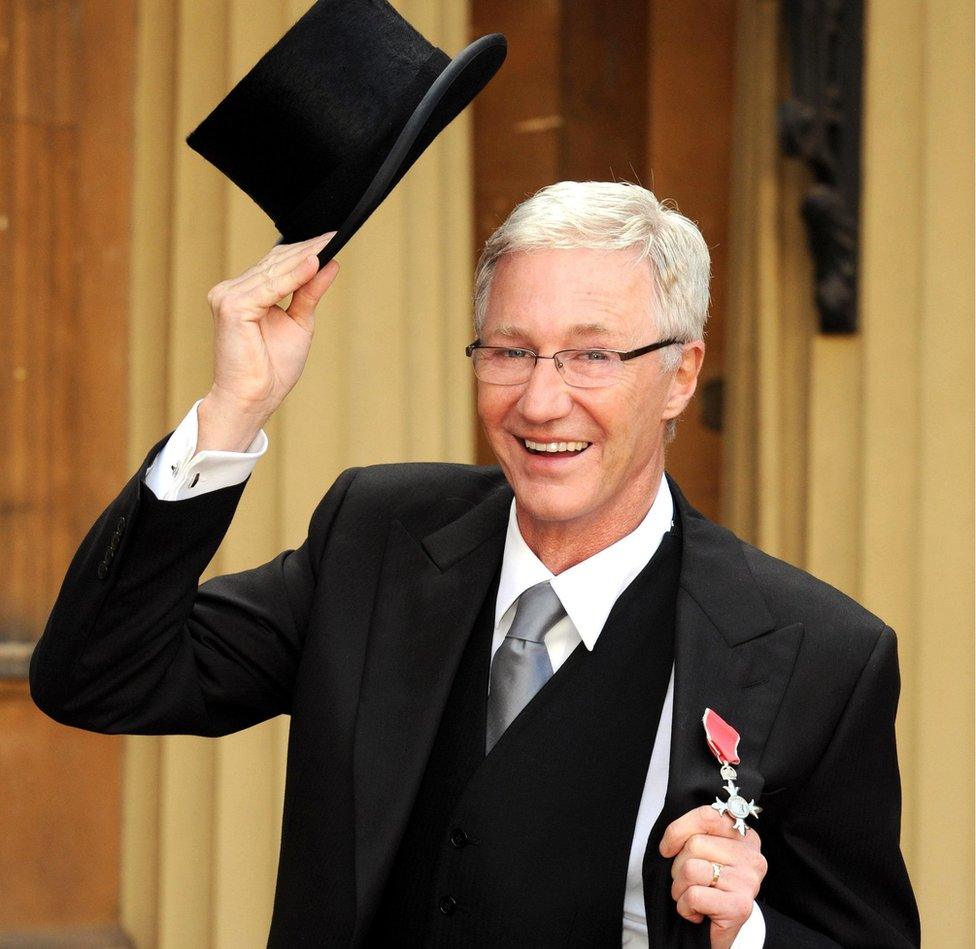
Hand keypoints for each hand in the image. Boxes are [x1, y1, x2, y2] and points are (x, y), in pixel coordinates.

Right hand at [205, 232, 340, 421]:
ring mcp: (229, 297)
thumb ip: (309, 292)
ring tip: (328, 246)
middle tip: (333, 236)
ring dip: (303, 258)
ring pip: (273, 271)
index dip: (303, 251)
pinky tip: (313, 264)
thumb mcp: (299, 323)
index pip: (275, 264)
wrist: (254, 398)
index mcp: (244, 294)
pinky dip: (293, 275)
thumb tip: (329, 264)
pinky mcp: (232, 306)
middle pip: (274, 263)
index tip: (330, 239)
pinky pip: (270, 286)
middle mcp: (231, 291)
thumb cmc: (272, 369)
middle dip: (306, 250)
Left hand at [659, 805, 767, 948]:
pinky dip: (685, 907)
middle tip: (689, 883)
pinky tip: (698, 912)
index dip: (678, 830)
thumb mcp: (703, 854)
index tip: (667, 848)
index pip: (707, 816)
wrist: (718, 932)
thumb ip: (694, 836)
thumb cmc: (707, 888)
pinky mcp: (740, 907)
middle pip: (695, 844)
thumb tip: (669, 841)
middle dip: (678, 866)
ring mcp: (748, 882)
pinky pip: (694, 895)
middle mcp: (752, 857)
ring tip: (692, 897)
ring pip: (691, 869)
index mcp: (744, 837)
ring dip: (680, 888)